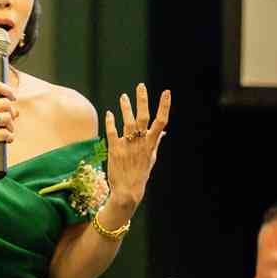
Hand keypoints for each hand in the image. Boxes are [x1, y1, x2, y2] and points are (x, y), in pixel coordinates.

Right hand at [0, 80, 19, 169]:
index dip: (8, 90)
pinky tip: (7, 139)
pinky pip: (6, 133)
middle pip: (6, 103)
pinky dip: (10, 137)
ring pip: (7, 118)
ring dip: (11, 126)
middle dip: (12, 113)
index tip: (13, 98)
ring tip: (7, 131)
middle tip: (9, 121)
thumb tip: (16, 111)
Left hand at [105, 84, 170, 207]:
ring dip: (126, 108)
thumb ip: (156, 143)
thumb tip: (163, 131)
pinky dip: (111, 121)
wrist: (127, 192)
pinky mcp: (115, 150)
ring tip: (123, 96)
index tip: (166, 92)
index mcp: (151, 144)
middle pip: (144, 118)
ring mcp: (128, 146)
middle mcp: (141, 143)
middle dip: (143, 100)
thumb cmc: (140, 174)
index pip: (161, 122)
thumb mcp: (151, 158)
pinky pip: (112, 132)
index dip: (164, 106)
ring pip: (128, 122)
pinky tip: (109, 113)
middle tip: (140, 86)